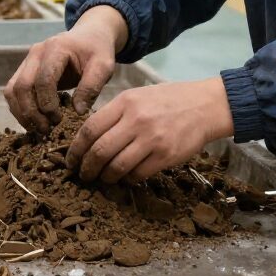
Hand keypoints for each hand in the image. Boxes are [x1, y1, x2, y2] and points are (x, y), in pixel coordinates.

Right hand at [4, 6, 127, 132]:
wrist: (89, 36)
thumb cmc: (97, 51)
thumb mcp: (103, 66)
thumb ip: (92, 87)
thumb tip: (77, 112)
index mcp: (56, 48)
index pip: (43, 80)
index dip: (47, 104)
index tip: (59, 120)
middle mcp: (36, 53)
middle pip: (22, 86)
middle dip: (32, 112)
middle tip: (47, 129)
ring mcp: (27, 60)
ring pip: (12, 90)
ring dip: (22, 113)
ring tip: (39, 129)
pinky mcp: (24, 70)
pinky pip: (13, 92)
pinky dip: (19, 108)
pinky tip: (34, 121)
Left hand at [65, 77, 234, 183]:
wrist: (204, 105)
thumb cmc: (167, 100)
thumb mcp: (138, 96)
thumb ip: (115, 113)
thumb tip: (90, 137)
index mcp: (125, 102)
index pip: (90, 128)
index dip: (76, 148)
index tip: (71, 160)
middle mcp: (136, 120)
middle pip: (100, 150)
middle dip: (87, 168)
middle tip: (83, 175)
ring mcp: (151, 139)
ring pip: (117, 166)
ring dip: (106, 177)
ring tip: (104, 178)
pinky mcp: (166, 155)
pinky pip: (138, 174)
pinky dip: (128, 179)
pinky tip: (126, 177)